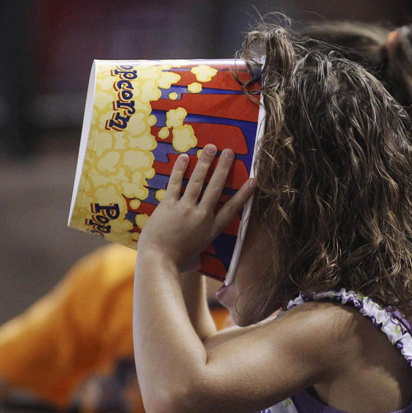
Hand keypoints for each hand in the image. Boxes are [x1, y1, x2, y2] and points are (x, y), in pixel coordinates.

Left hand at [138, 144, 255, 271]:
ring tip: (211, 148)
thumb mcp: (194, 261)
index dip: (243, 193)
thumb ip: (198, 256)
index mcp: (211, 229)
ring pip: (198, 181)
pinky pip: (176, 183)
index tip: (253, 181)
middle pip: (216, 187)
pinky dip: (180, 169)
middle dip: (224, 168)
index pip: (232, 208)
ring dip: (205, 162)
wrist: (158, 261)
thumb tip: (197, 260)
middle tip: (230, 152)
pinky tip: (184, 157)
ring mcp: (185, 208)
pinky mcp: (169, 205)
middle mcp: (202, 216)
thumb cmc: (176, 264)